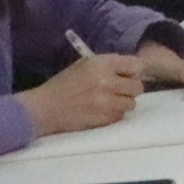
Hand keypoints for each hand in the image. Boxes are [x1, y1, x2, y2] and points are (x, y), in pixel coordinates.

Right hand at [14, 52, 143, 136]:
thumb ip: (107, 65)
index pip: (136, 65)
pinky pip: (120, 116)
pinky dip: (114, 114)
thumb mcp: (84, 65)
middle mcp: (107, 82)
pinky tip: (101, 111)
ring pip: (131, 103)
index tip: (127, 75)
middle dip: (129, 89)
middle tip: (118, 90)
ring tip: (109, 102)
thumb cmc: (62, 85)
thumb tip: (129, 69)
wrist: (45, 108)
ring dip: (123, 103)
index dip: (133, 71)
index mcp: (101, 64)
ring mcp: (106, 102)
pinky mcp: (103, 118)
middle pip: (138, 87)